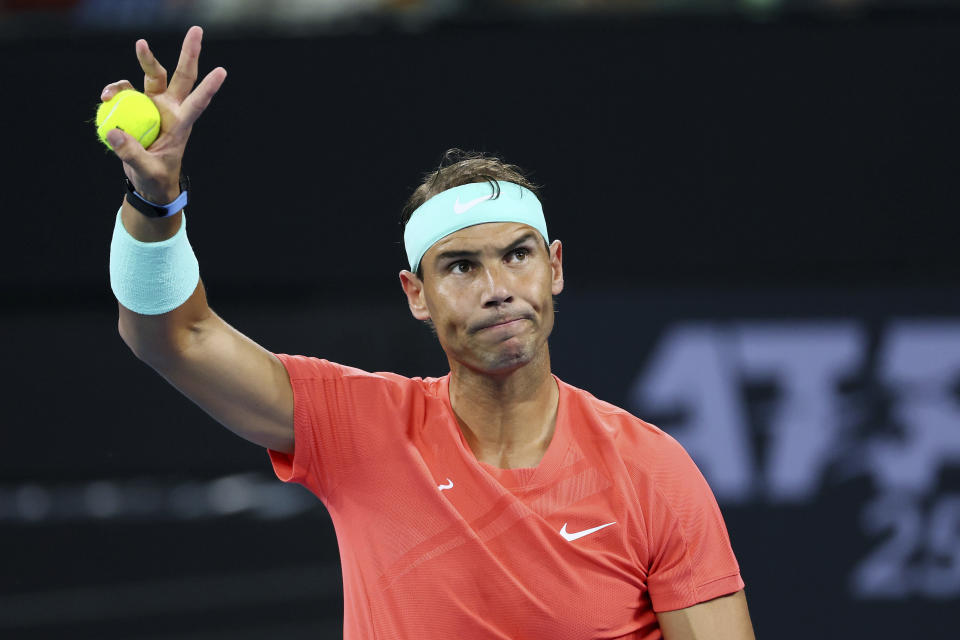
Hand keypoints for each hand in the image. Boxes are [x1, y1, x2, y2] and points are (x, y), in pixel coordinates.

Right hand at [101, 25, 225, 202]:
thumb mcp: (146, 170)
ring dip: (146, 58)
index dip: (209, 88)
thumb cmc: (155, 177)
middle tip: (196, 30)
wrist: (147, 180)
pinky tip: (105, 97)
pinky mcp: (137, 107)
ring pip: (152, 75)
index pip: (197, 103)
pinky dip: (115, 90)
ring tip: (141, 44)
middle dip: (189, 53)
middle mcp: (170, 109)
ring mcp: (154, 105)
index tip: (222, 71)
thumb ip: (131, 154)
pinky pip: (126, 91)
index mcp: (180, 125)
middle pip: (182, 76)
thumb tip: (114, 132)